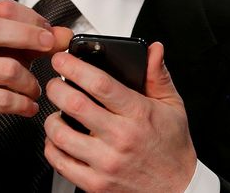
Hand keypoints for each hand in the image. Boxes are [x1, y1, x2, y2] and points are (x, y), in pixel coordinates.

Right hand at [0, 0, 72, 154]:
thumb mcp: (12, 51)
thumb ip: (39, 41)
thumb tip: (66, 35)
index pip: (4, 7)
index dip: (32, 18)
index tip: (49, 33)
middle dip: (29, 36)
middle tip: (50, 48)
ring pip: (6, 69)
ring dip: (30, 82)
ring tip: (34, 89)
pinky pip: (3, 99)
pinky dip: (24, 104)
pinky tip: (29, 107)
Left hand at [44, 41, 196, 191]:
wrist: (178, 188)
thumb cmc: (172, 146)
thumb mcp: (172, 106)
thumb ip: (158, 75)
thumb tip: (154, 50)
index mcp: (137, 114)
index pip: (99, 84)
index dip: (74, 67)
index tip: (62, 59)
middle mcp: (120, 138)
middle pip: (73, 104)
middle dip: (55, 87)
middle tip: (54, 83)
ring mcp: (106, 163)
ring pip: (60, 134)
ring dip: (51, 118)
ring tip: (56, 111)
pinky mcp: (95, 184)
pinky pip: (60, 162)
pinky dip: (51, 147)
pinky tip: (58, 138)